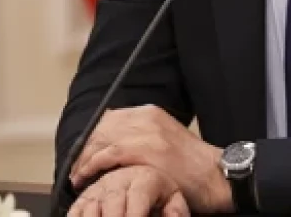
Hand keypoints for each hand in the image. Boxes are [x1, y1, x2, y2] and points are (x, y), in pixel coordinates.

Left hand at [70, 105, 231, 212]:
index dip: (92, 137)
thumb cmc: (191, 165)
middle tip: (76, 167)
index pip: (109, 119)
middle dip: (84, 148)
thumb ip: (144, 134)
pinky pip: (106, 155)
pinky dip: (90, 166)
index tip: (83, 153)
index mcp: (151, 112)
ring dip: (82, 159)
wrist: (213, 175)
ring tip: (77, 176)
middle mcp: (146, 118)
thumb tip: (116, 141)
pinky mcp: (143, 151)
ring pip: (99, 140)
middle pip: (101, 128)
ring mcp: (144, 133)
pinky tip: (84, 177)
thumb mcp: (166, 138)